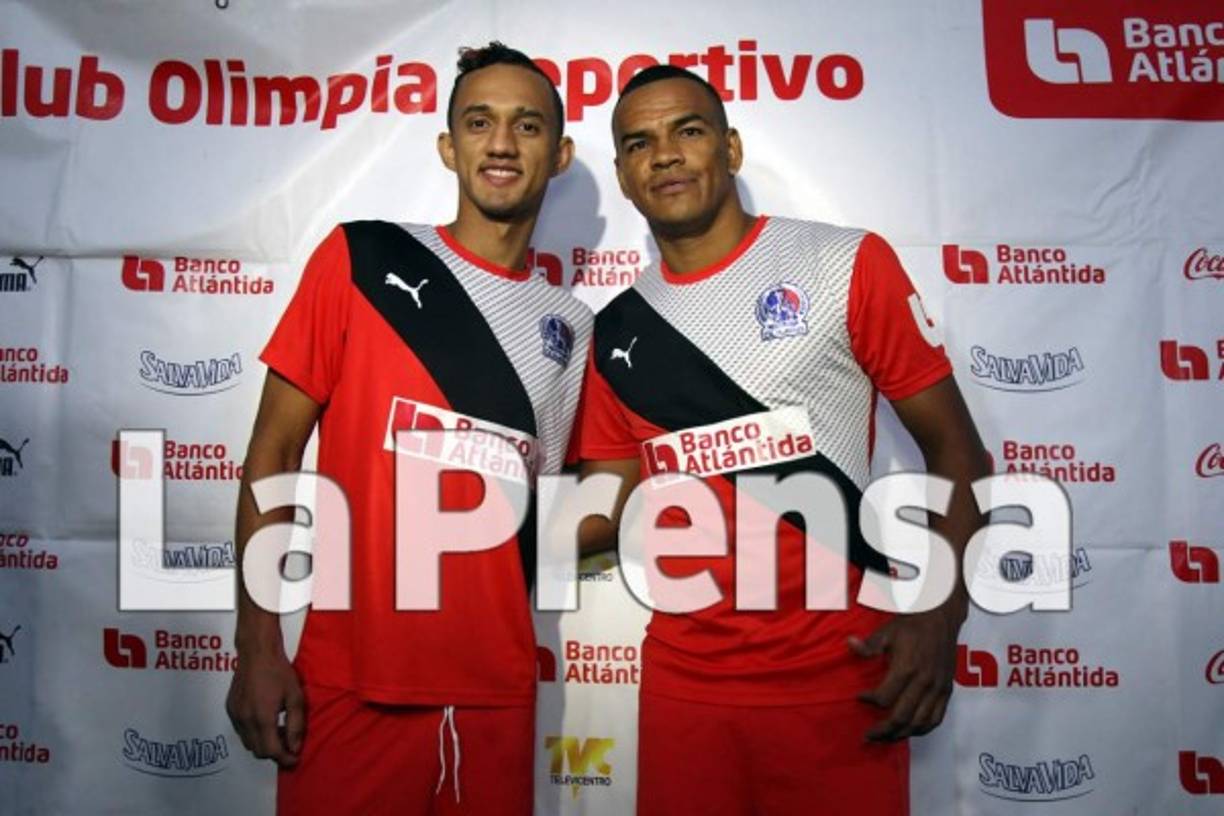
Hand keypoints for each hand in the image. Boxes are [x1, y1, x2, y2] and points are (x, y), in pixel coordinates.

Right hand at [225, 645, 305, 766]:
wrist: (256, 652)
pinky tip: (265, 720)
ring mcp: (235, 715)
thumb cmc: (279, 672)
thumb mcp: (295, 697)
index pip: (271, 751)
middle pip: (258, 751)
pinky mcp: (230, 709)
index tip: (295, 759)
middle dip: (275, 753)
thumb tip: (294, 748)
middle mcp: (245, 720)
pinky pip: (241, 731)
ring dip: (263, 743)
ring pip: (248, 743)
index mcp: (262, 717)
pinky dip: (254, 733)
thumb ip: (296, 725)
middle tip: (289, 742)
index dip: (285, 759)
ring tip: (279, 730)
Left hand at [848, 605, 963, 741]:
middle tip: (868, 735)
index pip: (884, 698)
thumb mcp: (887, 631)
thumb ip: (869, 645)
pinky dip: (922, 730)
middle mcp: (923, 683)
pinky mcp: (947, 691)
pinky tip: (910, 732)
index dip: (869, 701)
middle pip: (901, 717)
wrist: (941, 618)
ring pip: (919, 723)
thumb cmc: (912, 624)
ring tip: (886, 738)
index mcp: (906, 669)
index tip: (859, 698)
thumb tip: (849, 644)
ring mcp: (937, 689)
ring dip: (901, 735)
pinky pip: (936, 719)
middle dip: (882, 731)